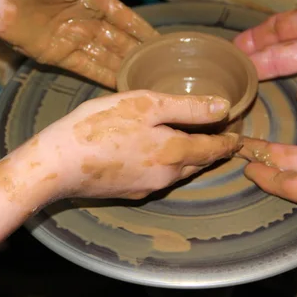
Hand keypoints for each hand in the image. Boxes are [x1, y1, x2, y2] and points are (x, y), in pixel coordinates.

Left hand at [0, 0, 158, 87]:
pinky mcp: (58, 56)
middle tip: (159, 68)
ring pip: (106, 57)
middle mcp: (87, 21)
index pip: (125, 18)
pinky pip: (87, 68)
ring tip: (145, 80)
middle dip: (137, 53)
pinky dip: (103, 77)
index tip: (160, 43)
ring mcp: (74, 40)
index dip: (142, 30)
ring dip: (124, 68)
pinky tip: (121, 85)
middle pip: (119, 41)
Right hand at [0, 90, 241, 208]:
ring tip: (193, 143)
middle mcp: (166, 176)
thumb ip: (187, 107)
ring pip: (178, 172)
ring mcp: (146, 187)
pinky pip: (157, 177)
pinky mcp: (128, 192)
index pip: (213, 150)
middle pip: (197, 163)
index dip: (228, 142)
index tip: (239, 138)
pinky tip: (156, 154)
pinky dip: (166, 165)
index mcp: (174, 153)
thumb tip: (223, 107)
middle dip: (212, 151)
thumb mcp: (146, 105)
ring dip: (190, 159)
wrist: (58, 164)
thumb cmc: (100, 126)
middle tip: (221, 138)